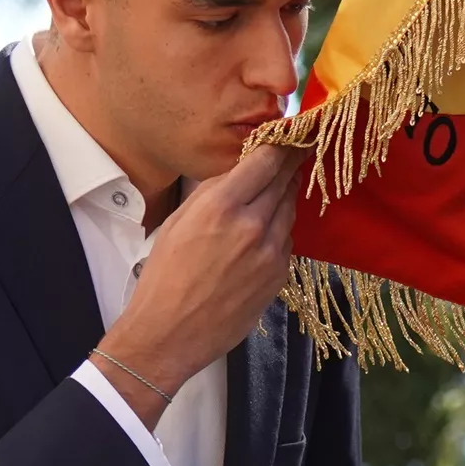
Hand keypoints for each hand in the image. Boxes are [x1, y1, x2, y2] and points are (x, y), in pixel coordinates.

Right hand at [94, 144, 301, 425]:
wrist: (169, 334)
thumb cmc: (164, 276)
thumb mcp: (179, 221)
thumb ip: (213, 192)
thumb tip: (240, 168)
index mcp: (222, 206)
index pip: (268, 159)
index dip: (284, 141)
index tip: (292, 131)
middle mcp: (253, 226)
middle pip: (286, 180)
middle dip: (292, 162)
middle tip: (301, 146)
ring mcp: (271, 253)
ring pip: (290, 209)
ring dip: (285, 196)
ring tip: (280, 185)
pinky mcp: (279, 276)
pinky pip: (287, 240)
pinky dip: (280, 228)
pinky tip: (264, 230)